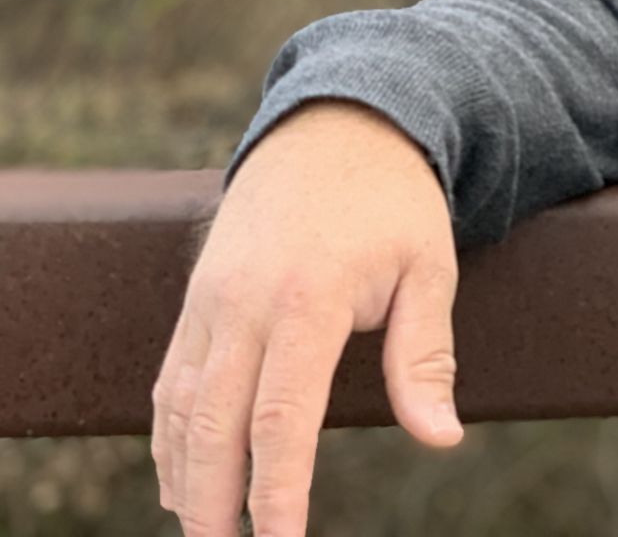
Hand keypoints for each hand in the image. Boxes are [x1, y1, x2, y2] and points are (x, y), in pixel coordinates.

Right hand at [151, 99, 465, 535]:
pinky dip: (169, 433)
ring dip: (184, 475)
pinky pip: (171, 377)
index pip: (282, 417)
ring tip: (202, 529)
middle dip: (215, 500)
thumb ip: (426, 357)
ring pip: (180, 405)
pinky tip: (182, 476)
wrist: (338, 127)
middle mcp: (245, 301)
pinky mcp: (197, 296)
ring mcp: (211, 298)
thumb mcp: (430, 268)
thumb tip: (441, 437)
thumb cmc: (395, 205)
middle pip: (214, 423)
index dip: (277, 489)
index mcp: (309, 297)